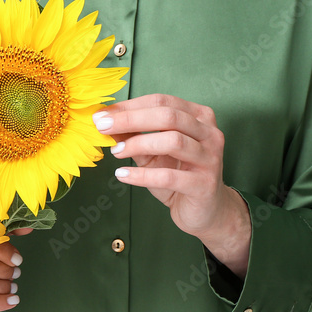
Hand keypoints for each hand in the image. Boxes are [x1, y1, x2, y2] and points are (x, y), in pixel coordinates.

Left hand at [93, 93, 250, 277]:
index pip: (161, 101)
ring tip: (115, 152)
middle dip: (130, 119)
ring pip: (172, 141)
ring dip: (138, 144)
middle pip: (168, 116)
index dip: (129, 106)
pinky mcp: (204, 184)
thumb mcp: (153, 152)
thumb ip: (134, 135)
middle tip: (102, 127)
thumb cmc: (178, 174)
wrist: (204, 210)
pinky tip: (122, 175)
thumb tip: (105, 121)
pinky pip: (169, 176)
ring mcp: (210, 158)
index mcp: (198, 117)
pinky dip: (141, 175)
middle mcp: (209, 133)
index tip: (102, 115)